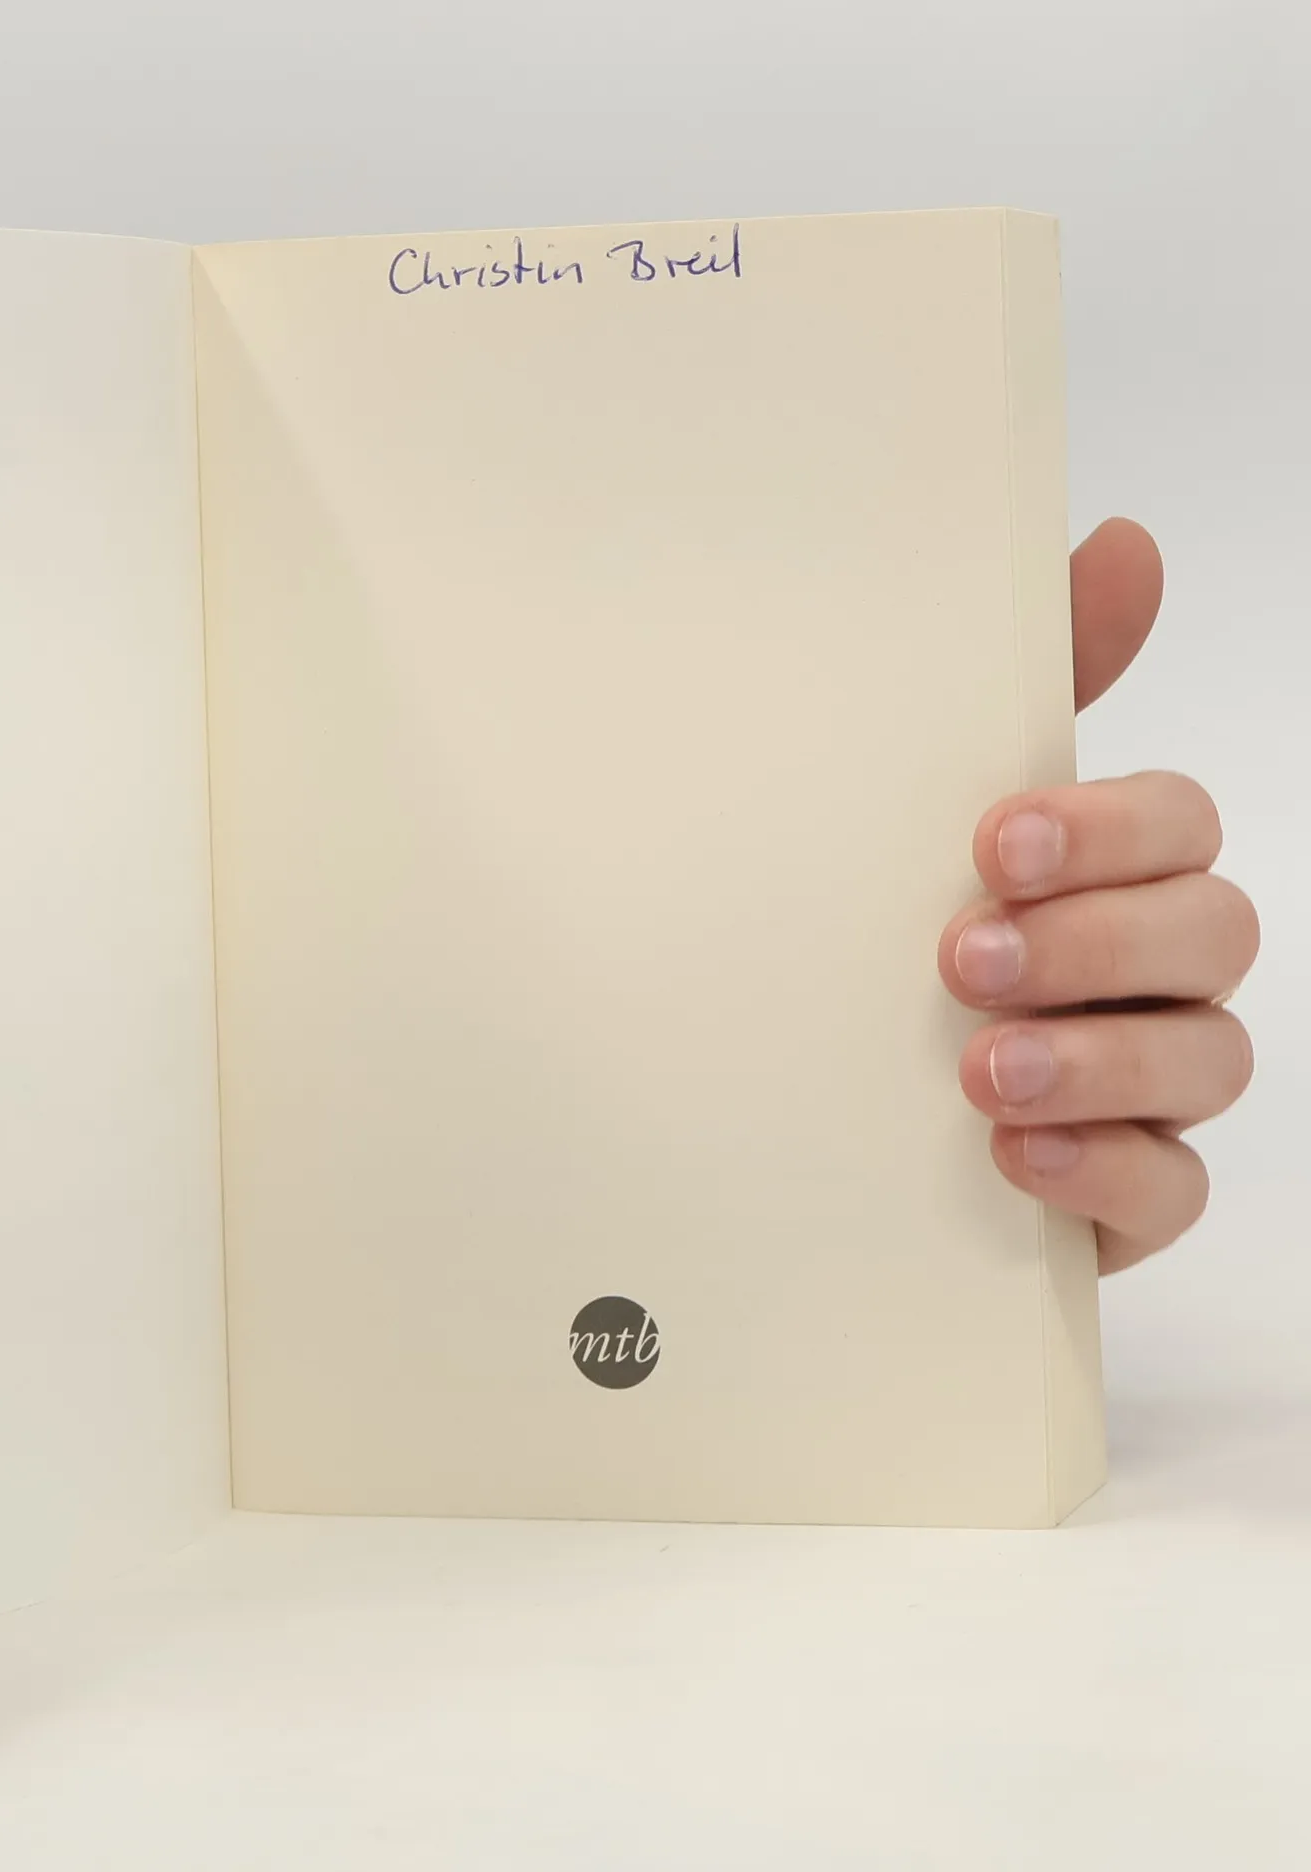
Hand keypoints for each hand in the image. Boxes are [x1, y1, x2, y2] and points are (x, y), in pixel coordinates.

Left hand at [939, 518, 1258, 1271]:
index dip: (1109, 826)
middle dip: (1097, 942)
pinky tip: (1014, 1153)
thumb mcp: (907, 816)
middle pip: (1211, 932)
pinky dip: (1105, 1170)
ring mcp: (1145, 1085)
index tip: (995, 840)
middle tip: (966, 956)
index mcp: (1104, 871)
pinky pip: (1173, 1187)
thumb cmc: (876, 942)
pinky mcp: (1122, 1192)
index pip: (1176, 821)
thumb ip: (1012, 693)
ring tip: (982, 1067)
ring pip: (1209, 1060)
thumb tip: (1123, 543)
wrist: (794, 1112)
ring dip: (1099, 1058)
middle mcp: (1145, 972)